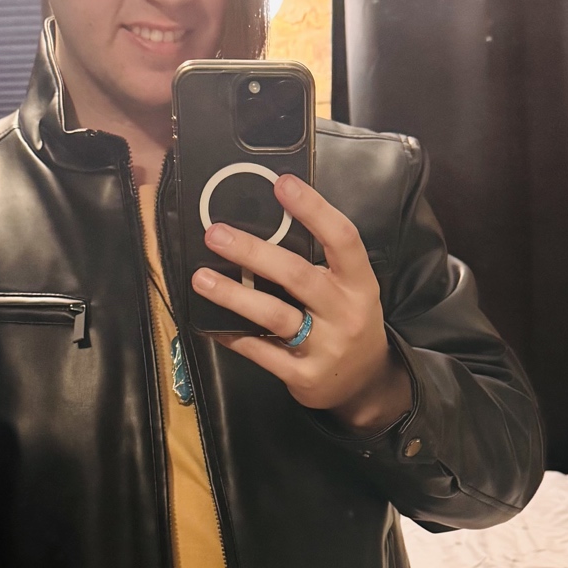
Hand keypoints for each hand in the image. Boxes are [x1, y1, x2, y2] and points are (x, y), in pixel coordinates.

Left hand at [192, 173, 412, 429]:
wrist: (367, 384)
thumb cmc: (348, 322)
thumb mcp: (350, 290)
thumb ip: (318, 263)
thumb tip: (268, 222)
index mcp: (359, 284)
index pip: (342, 239)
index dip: (314, 210)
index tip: (282, 184)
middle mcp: (345, 313)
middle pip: (297, 276)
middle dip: (253, 253)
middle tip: (215, 233)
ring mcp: (326, 347)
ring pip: (274, 316)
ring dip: (234, 295)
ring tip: (200, 278)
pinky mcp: (304, 377)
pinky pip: (262, 353)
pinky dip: (234, 337)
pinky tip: (209, 323)